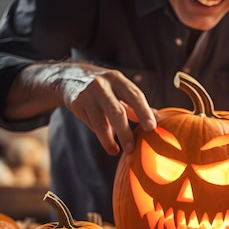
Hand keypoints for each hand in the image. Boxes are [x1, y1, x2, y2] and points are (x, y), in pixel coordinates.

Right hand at [8, 62, 156, 155]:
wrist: (69, 76)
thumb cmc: (105, 87)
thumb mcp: (120, 89)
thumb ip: (137, 105)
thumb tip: (160, 119)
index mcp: (118, 80)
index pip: (134, 96)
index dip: (144, 112)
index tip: (152, 128)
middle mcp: (102, 85)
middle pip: (116, 111)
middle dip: (125, 131)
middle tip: (132, 148)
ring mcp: (87, 95)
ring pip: (100, 122)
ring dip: (110, 140)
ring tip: (118, 151)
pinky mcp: (76, 104)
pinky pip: (91, 123)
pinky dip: (102, 137)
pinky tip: (110, 146)